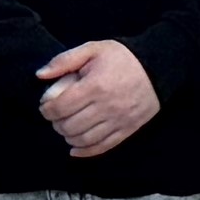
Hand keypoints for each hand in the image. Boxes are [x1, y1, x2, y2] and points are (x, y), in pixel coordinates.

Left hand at [34, 40, 161, 158]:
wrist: (159, 66)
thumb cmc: (123, 57)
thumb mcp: (94, 49)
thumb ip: (65, 60)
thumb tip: (40, 75)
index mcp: (95, 86)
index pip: (60, 107)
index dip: (46, 110)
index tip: (46, 106)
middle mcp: (106, 106)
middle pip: (69, 126)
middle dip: (56, 123)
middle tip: (56, 116)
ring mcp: (119, 120)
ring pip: (83, 139)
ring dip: (68, 136)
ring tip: (66, 128)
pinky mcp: (128, 129)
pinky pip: (102, 146)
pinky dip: (85, 151)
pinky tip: (75, 148)